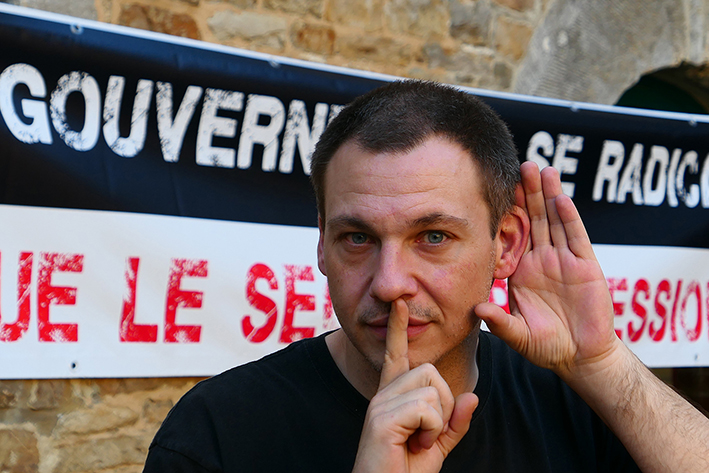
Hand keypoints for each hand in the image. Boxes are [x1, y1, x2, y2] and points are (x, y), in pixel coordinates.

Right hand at [352, 299, 477, 472]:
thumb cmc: (405, 471)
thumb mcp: (437, 445)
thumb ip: (454, 422)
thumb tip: (472, 397)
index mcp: (392, 396)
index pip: (396, 354)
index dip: (398, 328)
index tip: (399, 304)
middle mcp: (383, 394)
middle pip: (430, 371)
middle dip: (443, 404)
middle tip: (427, 433)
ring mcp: (380, 405)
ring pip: (431, 389)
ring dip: (437, 421)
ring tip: (418, 441)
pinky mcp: (381, 419)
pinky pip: (426, 408)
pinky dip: (431, 431)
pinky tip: (415, 444)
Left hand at [476, 162, 621, 378]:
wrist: (581, 356)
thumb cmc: (548, 346)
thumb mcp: (519, 335)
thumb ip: (500, 323)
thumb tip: (478, 309)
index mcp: (522, 271)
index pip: (513, 235)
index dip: (507, 213)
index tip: (495, 189)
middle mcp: (542, 260)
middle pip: (534, 219)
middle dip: (528, 193)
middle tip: (521, 165)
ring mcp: (564, 261)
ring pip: (555, 221)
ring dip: (549, 195)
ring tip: (542, 169)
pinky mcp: (585, 266)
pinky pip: (576, 238)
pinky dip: (569, 218)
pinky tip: (561, 198)